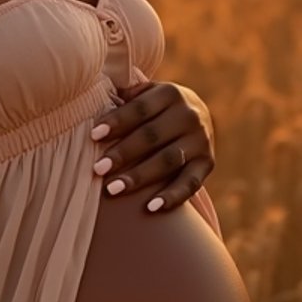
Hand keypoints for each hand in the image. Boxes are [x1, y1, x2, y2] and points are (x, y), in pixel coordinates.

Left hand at [90, 80, 215, 212]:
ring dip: (140, 176)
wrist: (198, 116)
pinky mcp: (207, 163)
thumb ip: (124, 95)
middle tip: (98, 169)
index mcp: (170, 93)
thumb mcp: (145, 94)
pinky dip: (173, 196)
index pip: (140, 108)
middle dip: (123, 153)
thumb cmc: (155, 108)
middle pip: (152, 136)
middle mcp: (189, 115)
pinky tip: (151, 208)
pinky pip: (191, 183)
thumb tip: (93, 96)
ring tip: (112, 189)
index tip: (94, 136)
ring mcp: (200, 140)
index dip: (117, 121)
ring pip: (168, 161)